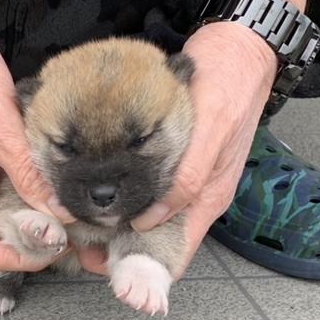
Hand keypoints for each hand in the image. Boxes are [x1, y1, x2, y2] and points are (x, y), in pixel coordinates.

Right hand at [0, 0, 73, 271]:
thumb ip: (29, 175)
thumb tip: (58, 210)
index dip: (21, 258)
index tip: (55, 250)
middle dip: (36, 242)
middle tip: (75, 238)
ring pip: (10, 215)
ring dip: (40, 220)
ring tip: (74, 221)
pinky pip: (15, 190)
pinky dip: (37, 196)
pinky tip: (61, 195)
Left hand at [78, 22, 277, 277]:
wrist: (235, 53)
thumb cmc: (227, 88)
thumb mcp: (211, 134)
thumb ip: (187, 179)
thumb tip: (151, 219)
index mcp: (209, 196)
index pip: (176, 249)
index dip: (142, 264)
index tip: (106, 266)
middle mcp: (196, 193)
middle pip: (158, 235)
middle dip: (122, 244)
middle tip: (84, 242)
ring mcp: (185, 176)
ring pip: (150, 213)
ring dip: (120, 221)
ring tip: (86, 220)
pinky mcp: (174, 158)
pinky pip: (148, 187)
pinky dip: (125, 194)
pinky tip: (102, 190)